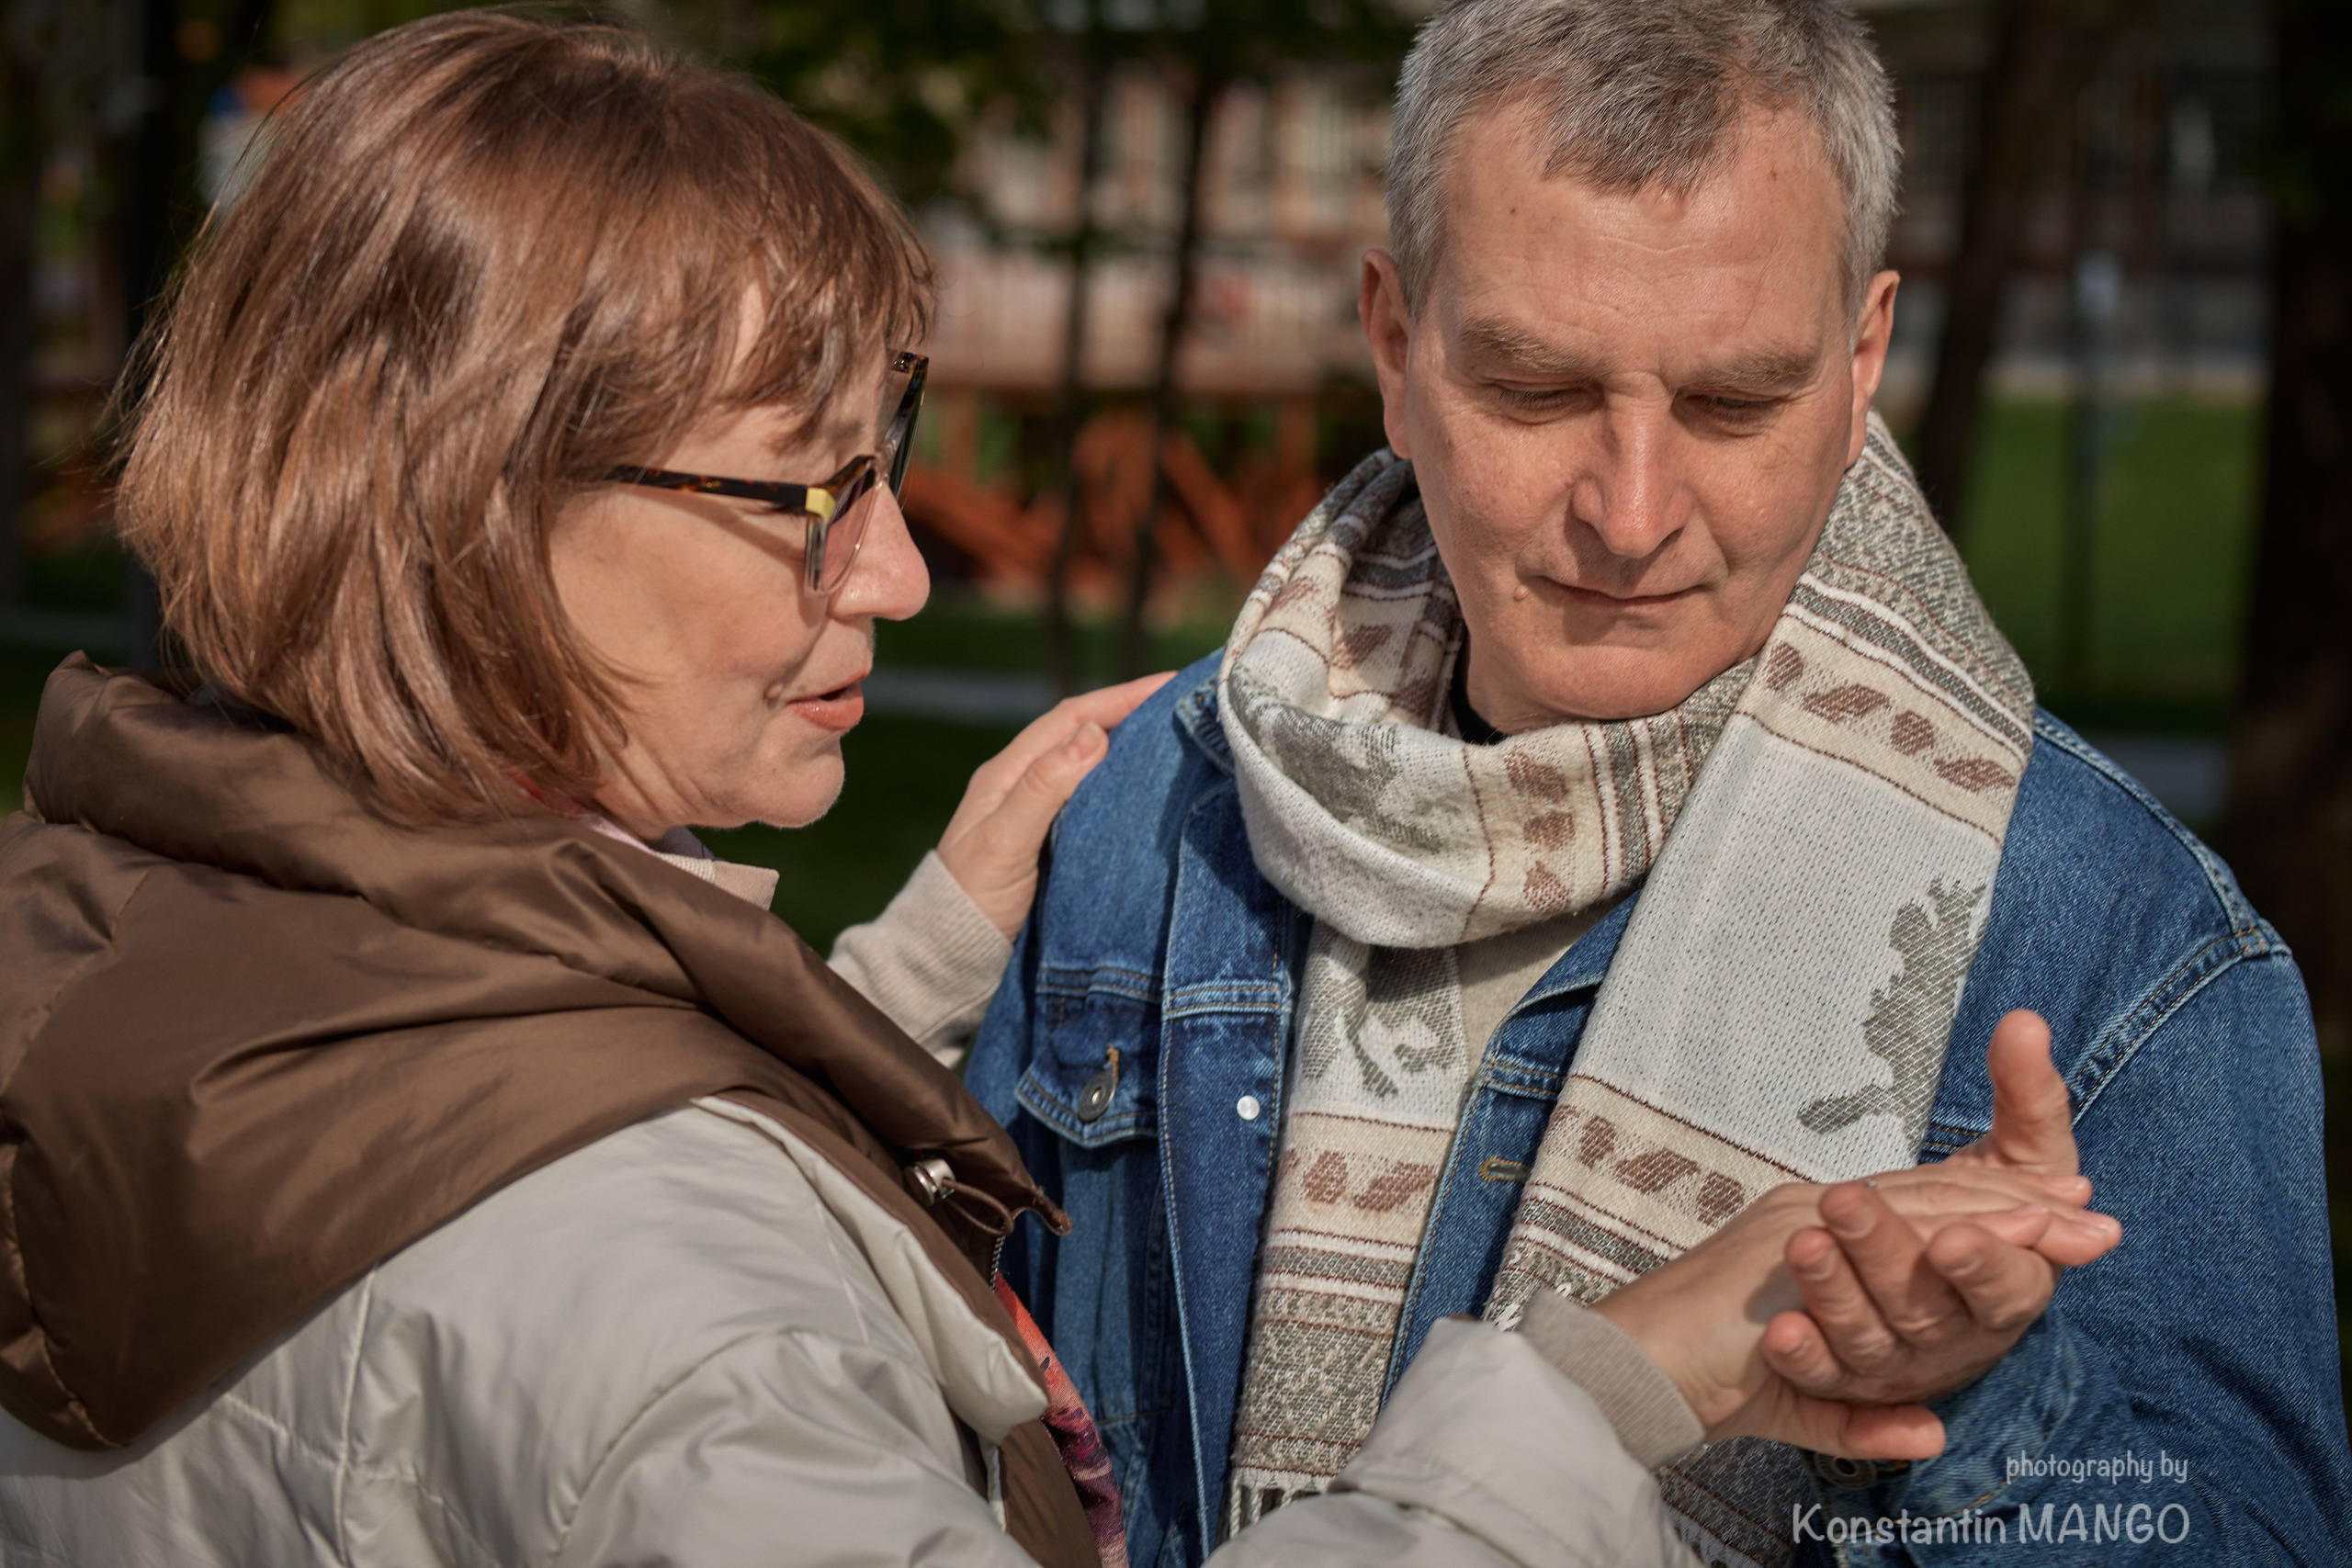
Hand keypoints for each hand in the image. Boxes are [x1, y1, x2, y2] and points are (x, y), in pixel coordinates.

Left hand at [936, 673, 1172, 936]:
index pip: (1071, 718)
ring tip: (1184, 742)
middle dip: (1135, 715)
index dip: (1120, 697)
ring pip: (1095, 768)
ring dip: (1134, 750)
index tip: (1169, 685)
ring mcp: (1042, 814)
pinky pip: (1098, 803)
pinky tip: (1156, 794)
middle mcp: (1026, 785)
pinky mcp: (1057, 844)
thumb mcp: (1004, 842)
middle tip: (1189, 707)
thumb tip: (1094, 734)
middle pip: (1086, 735)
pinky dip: (1127, 789)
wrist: (951, 960)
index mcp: (1008, 773)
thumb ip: (1044, 787)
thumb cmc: (971, 900)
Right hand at [1592, 1163, 2113, 1459]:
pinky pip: (1875, 1239)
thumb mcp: (1806, 1402)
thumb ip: (1862, 1413)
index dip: (1990, 1215)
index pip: (1916, 1216)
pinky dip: (1942, 1237)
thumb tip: (1927, 1430)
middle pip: (1929, 1200)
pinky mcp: (1785, 1249)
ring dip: (1995, 1218)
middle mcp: (1810, 1216)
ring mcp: (1797, 1226)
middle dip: (2017, 1207)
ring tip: (2061, 1226)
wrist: (1634, 1369)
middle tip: (2095, 1217)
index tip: (2065, 1224)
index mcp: (1815, 1240)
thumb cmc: (1710, 1382)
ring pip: (1914, 1211)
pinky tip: (1990, 1246)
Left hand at [1756, 1011, 2112, 1431]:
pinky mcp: (1840, 1389)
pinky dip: (1809, 1367)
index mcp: (2009, 1286)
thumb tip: (2024, 1023)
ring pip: (1871, 1347)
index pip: (2011, 1284)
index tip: (1950, 1236)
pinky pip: (1825, 1395)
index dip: (1986, 1263)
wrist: (1900, 1260)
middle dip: (1888, 1258)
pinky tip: (1780, 1336)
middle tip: (1842, 1204)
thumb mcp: (2013, 1151)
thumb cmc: (1976, 1205)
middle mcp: (1956, 1335)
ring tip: (1802, 1246)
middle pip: (1928, 1310)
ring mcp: (1897, 1367)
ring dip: (1840, 1303)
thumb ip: (2027, 1096)